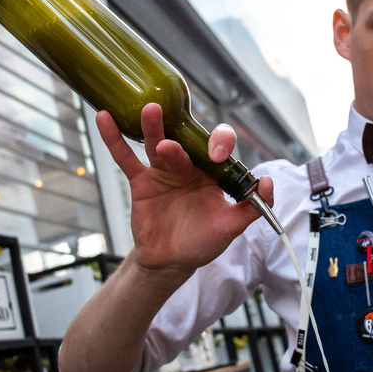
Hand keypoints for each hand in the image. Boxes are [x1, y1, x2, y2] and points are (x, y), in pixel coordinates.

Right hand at [96, 104, 272, 273]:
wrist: (170, 261)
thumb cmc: (202, 242)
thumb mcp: (230, 227)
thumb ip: (250, 207)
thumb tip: (269, 182)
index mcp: (212, 172)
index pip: (218, 148)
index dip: (219, 145)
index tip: (217, 154)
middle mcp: (189, 165)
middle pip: (186, 141)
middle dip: (183, 136)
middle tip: (176, 140)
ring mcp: (163, 170)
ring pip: (156, 143)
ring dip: (153, 126)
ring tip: (150, 110)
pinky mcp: (141, 180)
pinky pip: (126, 157)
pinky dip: (114, 138)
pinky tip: (104, 117)